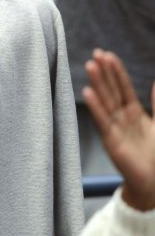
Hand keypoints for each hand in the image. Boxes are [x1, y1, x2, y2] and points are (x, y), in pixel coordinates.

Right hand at [83, 49, 154, 210]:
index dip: (116, 71)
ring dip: (97, 83)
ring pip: (105, 101)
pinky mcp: (111, 140)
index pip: (123, 87)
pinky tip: (88, 92)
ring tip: (90, 66)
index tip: (108, 55)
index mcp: (133, 112)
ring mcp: (115, 128)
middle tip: (96, 54)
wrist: (153, 181)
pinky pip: (102, 120)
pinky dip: (95, 107)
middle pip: (112, 90)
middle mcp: (121, 117)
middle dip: (104, 72)